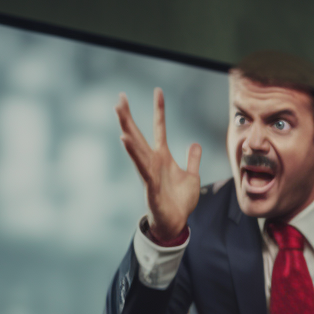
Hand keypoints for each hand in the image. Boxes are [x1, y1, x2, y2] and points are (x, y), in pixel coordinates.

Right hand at [115, 88, 202, 243]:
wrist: (175, 223)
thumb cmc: (180, 202)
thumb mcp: (192, 177)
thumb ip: (192, 160)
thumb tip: (195, 144)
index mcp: (162, 157)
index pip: (159, 128)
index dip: (159, 110)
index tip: (158, 91)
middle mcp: (152, 161)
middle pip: (138, 134)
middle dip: (129, 116)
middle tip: (120, 97)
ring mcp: (149, 171)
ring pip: (136, 146)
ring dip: (127, 128)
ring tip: (118, 111)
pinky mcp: (149, 184)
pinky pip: (140, 165)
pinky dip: (133, 152)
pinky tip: (124, 139)